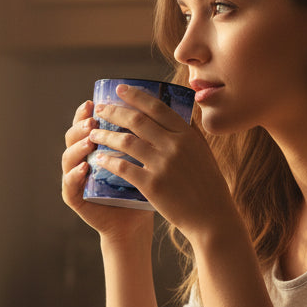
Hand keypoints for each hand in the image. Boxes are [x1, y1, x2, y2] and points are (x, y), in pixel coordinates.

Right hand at [61, 99, 153, 240]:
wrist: (137, 221)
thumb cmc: (145, 186)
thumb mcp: (148, 157)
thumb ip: (148, 134)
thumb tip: (167, 102)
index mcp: (97, 144)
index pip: (87, 121)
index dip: (87, 110)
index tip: (96, 100)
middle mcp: (82, 157)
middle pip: (73, 134)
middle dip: (81, 124)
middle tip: (94, 119)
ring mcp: (75, 177)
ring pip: (68, 156)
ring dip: (78, 146)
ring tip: (90, 140)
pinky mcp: (74, 197)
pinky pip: (69, 184)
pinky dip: (75, 174)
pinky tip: (85, 167)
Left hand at [87, 83, 235, 241]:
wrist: (212, 217)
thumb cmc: (209, 185)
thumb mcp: (204, 152)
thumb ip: (191, 132)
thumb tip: (182, 112)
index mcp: (187, 135)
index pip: (157, 107)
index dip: (136, 96)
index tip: (119, 89)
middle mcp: (175, 146)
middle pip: (137, 121)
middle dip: (114, 112)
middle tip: (99, 109)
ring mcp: (163, 165)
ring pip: (126, 142)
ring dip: (105, 135)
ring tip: (93, 133)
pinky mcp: (152, 185)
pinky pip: (123, 167)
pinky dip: (108, 160)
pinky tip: (98, 158)